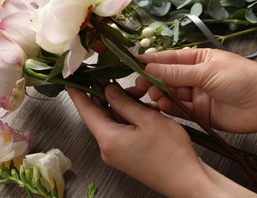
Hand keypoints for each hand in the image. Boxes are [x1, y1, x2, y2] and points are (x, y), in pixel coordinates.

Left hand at [67, 84, 214, 196]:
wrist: (186, 179)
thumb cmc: (170, 153)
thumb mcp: (147, 119)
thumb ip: (123, 102)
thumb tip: (108, 90)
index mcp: (108, 138)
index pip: (85, 110)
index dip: (77, 92)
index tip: (70, 79)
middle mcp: (107, 147)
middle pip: (98, 114)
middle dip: (106, 95)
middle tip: (112, 78)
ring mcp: (116, 153)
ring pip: (111, 121)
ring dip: (120, 105)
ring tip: (136, 94)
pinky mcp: (125, 154)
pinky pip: (119, 130)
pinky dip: (126, 117)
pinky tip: (140, 108)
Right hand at [133, 48, 256, 132]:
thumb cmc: (240, 78)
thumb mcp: (206, 71)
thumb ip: (177, 72)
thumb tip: (150, 67)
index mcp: (198, 58)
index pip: (169, 58)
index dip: (152, 61)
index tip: (133, 63)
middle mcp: (195, 76)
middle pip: (167, 77)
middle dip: (153, 80)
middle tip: (140, 85)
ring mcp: (196, 95)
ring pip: (171, 94)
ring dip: (160, 94)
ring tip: (152, 95)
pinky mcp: (199, 113)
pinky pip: (179, 109)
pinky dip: (169, 107)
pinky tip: (162, 105)